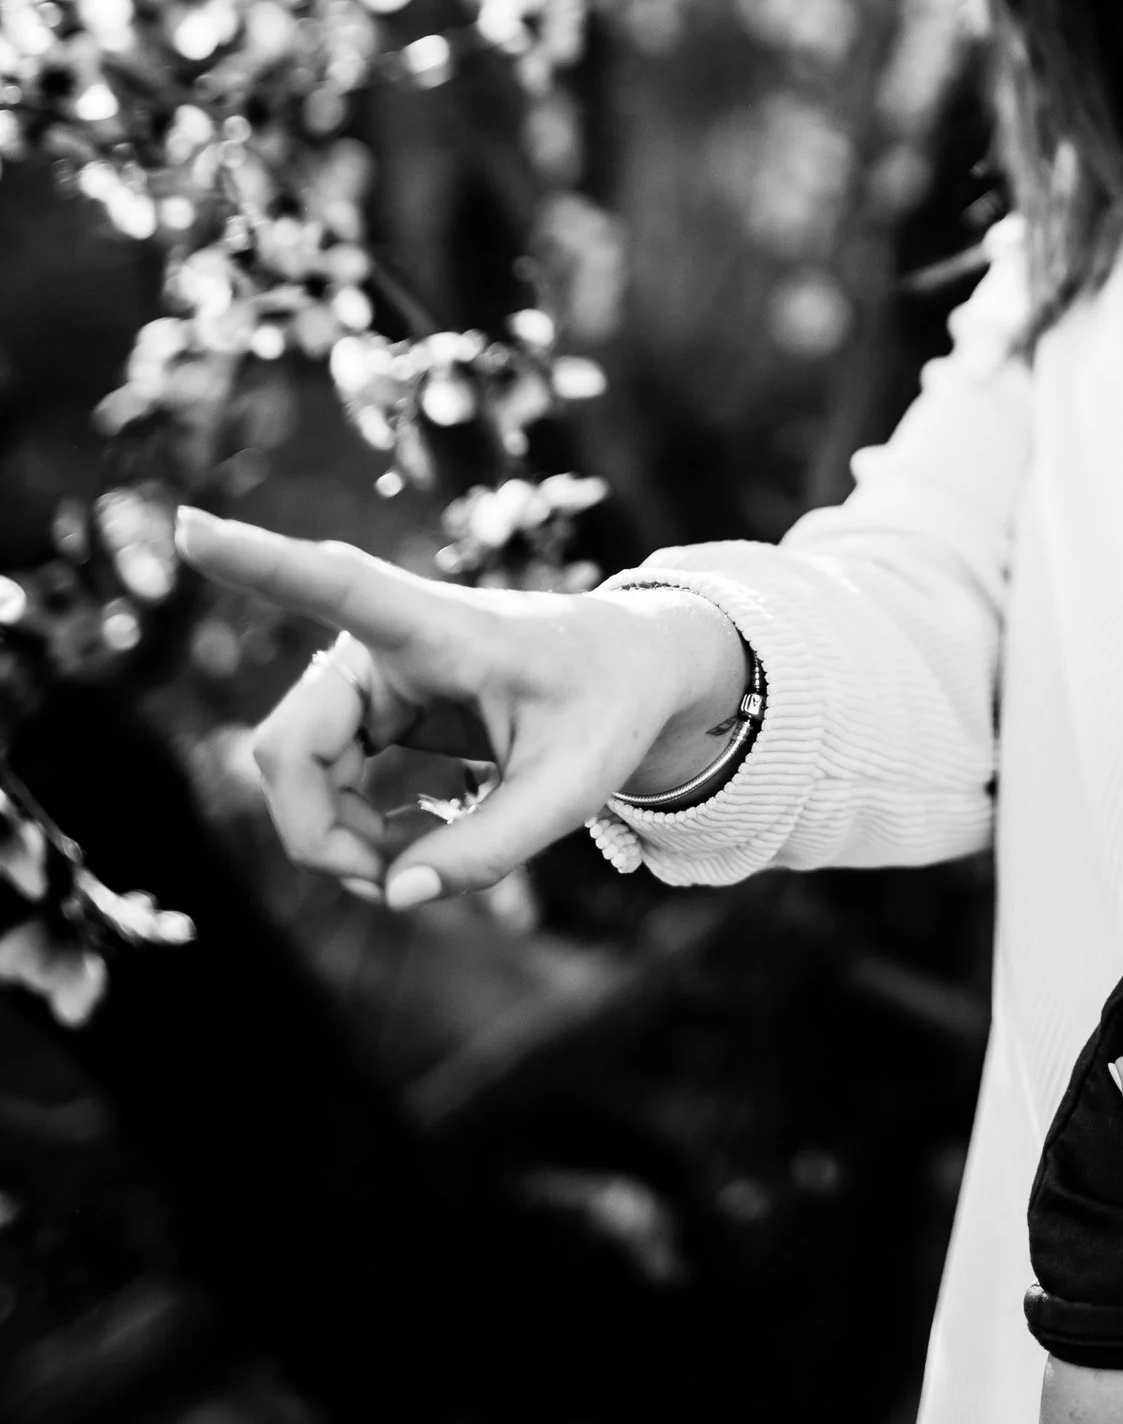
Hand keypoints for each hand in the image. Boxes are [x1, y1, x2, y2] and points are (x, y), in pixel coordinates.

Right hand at [175, 512, 749, 906]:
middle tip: (393, 886)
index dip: (258, 563)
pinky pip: (319, 783)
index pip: (336, 585)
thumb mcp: (576, 785)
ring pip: (294, 774)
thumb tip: (397, 898)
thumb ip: (491, 847)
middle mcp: (384, 641)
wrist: (631, 672)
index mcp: (437, 626)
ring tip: (418, 865)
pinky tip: (412, 841)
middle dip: (319, 835)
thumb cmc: (609, 705)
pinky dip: (351, 832)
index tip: (190, 525)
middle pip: (287, 749)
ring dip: (337, 840)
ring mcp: (369, 676)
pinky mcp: (369, 708)